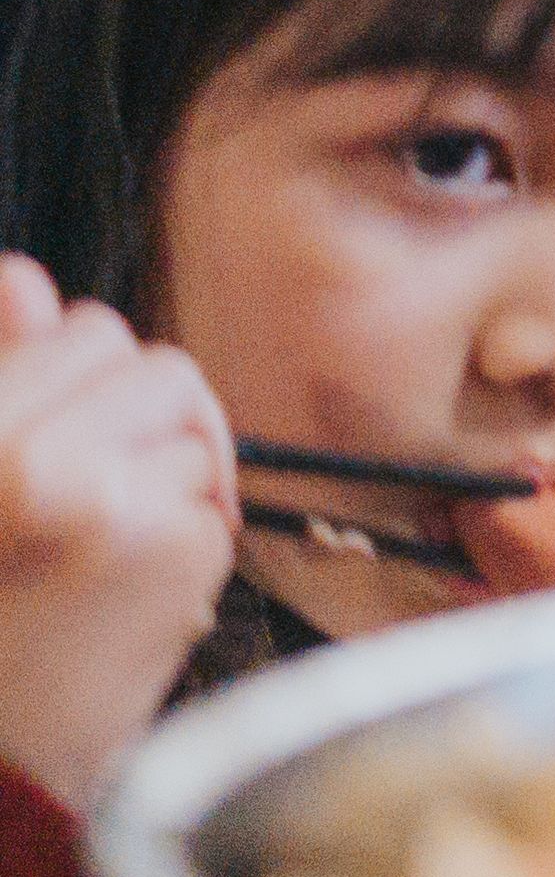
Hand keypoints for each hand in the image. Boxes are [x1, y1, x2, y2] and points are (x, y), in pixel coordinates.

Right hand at [0, 255, 237, 817]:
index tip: (58, 433)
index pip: (61, 324)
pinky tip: (126, 591)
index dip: (72, 377)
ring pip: (188, 417)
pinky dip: (188, 531)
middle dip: (130, 418)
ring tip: (98, 552)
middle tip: (80, 505)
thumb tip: (25, 284)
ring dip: (164, 471)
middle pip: (140, 358)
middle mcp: (21, 455)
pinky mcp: (171, 544)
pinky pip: (212, 490)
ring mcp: (101, 496)